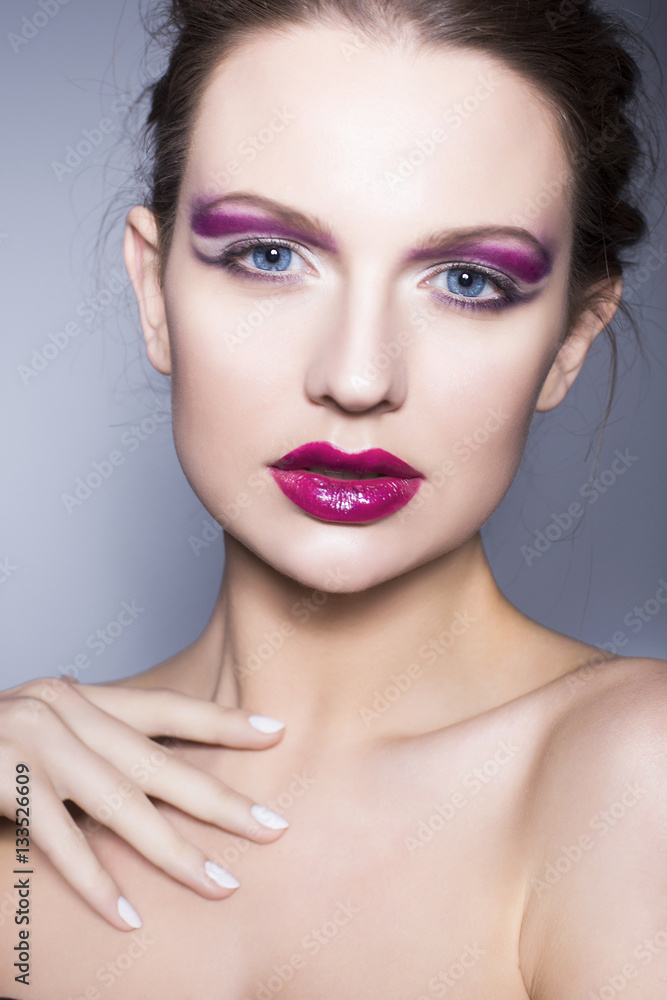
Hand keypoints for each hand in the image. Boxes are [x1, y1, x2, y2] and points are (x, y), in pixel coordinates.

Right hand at [0, 676, 287, 929]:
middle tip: (272, 827)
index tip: (275, 733)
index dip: (221, 722)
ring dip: (172, 851)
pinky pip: (56, 839)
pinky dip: (92, 879)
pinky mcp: (1, 779)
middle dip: (218, 799)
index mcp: (79, 697)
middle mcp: (62, 711)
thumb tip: (158, 787)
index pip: (165, 708)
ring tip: (220, 883)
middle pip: (157, 761)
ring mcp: (31, 743)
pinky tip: (126, 914)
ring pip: (118, 805)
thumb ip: (98, 753)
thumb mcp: (48, 735)